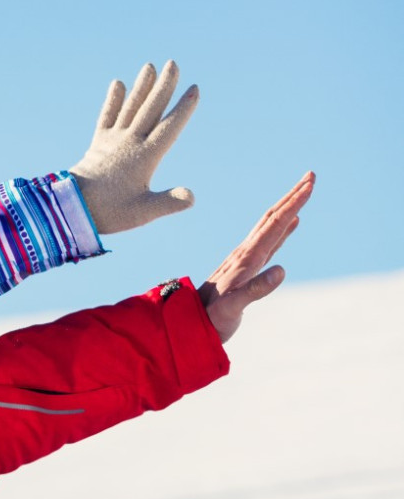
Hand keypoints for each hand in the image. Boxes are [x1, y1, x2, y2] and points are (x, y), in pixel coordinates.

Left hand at [67, 61, 199, 234]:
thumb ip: (169, 203)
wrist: (70, 208)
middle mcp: (129, 142)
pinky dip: (113, 101)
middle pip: (150, 109)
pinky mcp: (97, 144)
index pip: (170, 127)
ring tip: (149, 66)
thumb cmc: (108, 212)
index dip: (183, 108)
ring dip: (141, 87)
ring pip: (130, 108)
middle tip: (174, 64)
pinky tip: (118, 83)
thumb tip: (192, 197)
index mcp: (145, 156)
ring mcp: (112, 140)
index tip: (194, 89)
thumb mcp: (143, 212)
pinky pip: (106, 117)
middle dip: (163, 86)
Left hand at [199, 173, 311, 343]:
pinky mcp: (247, 268)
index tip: (309, 184)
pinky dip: (284, 228)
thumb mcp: (232, 307)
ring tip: (304, 190)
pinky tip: (293, 222)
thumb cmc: (210, 318)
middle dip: (292, 196)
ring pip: (271, 226)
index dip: (293, 204)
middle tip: (311, 175)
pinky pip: (270, 241)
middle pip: (272, 217)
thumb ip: (255, 290)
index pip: (274, 224)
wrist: (187, 323)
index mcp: (246, 259)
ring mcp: (246, 259)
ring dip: (289, 207)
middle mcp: (245, 253)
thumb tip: (281, 270)